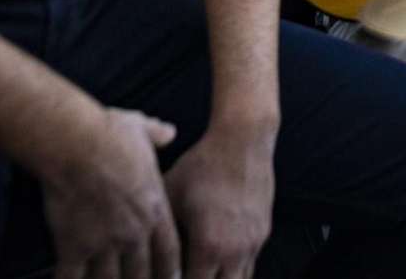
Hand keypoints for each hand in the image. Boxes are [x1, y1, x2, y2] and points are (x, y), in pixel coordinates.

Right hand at [40, 107, 179, 278]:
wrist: (75, 142)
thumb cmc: (109, 133)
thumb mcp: (142, 129)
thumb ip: (158, 135)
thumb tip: (169, 131)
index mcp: (154, 208)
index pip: (170, 251)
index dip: (170, 270)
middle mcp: (133, 232)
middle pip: (141, 273)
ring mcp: (104, 242)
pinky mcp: (74, 246)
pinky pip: (72, 278)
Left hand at [163, 123, 276, 278]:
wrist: (243, 140)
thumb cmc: (204, 164)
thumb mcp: (170, 194)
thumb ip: (159, 228)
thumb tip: (142, 245)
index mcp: (209, 245)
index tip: (167, 277)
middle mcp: (235, 251)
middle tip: (185, 275)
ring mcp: (253, 243)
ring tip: (203, 274)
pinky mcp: (262, 232)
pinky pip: (250, 265)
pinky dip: (234, 272)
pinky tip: (219, 264)